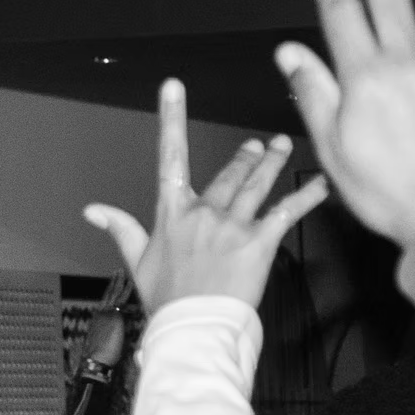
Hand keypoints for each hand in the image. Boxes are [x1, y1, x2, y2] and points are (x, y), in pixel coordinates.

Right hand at [79, 272, 135, 367]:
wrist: (97, 358)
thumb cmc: (103, 354)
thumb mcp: (107, 340)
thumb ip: (114, 331)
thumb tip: (121, 331)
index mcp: (98, 318)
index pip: (105, 302)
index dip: (110, 293)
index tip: (114, 286)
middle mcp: (100, 313)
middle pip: (108, 294)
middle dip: (113, 282)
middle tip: (117, 272)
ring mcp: (106, 313)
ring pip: (114, 294)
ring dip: (119, 282)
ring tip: (123, 273)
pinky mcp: (113, 315)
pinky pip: (121, 300)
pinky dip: (126, 290)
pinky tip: (131, 283)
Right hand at [84, 82, 329, 311]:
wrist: (193, 325)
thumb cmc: (167, 299)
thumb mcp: (137, 262)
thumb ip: (121, 229)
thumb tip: (93, 210)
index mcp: (173, 213)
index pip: (169, 156)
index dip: (172, 118)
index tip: (174, 89)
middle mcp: (204, 212)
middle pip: (229, 173)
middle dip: (247, 157)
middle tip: (261, 145)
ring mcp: (232, 226)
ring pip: (257, 185)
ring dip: (273, 164)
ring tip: (284, 147)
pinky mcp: (258, 242)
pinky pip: (286, 213)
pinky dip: (306, 198)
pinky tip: (321, 186)